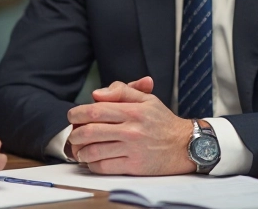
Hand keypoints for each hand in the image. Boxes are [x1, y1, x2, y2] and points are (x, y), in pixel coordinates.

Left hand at [67, 77, 194, 174]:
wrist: (185, 145)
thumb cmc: (162, 121)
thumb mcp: (146, 99)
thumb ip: (121, 91)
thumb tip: (96, 94)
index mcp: (132, 110)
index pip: (95, 110)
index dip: (77, 113)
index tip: (72, 117)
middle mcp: (131, 130)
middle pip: (90, 131)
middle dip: (75, 134)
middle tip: (73, 135)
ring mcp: (132, 149)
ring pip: (94, 151)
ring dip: (80, 151)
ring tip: (79, 149)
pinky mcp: (134, 166)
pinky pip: (104, 167)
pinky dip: (92, 165)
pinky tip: (91, 161)